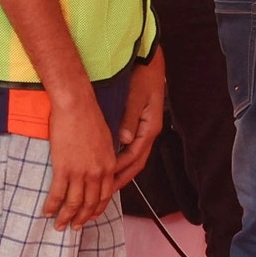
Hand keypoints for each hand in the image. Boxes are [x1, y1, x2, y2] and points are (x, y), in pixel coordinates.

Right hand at [42, 89, 117, 229]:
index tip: (90, 216)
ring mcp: (80, 172)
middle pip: (89, 204)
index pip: (104, 196)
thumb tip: (99, 169)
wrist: (76, 106)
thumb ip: (104, 158)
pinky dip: (52, 205)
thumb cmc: (89, 118)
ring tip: (59, 226)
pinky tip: (47, 212)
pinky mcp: (64, 168)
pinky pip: (58, 194)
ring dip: (66, 217)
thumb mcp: (105, 140)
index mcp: (109, 166)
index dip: (96, 209)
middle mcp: (97, 173)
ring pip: (74, 203)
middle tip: (74, 227)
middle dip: (81, 218)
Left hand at [111, 51, 166, 189]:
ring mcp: (146, 129)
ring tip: (107, 186)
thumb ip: (130, 117)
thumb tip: (125, 139)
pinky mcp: (140, 125)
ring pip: (135, 158)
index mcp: (150, 127)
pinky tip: (111, 164)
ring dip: (122, 172)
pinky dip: (122, 159)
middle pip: (137, 163)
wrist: (150, 62)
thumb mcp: (136, 95)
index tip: (107, 182)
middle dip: (121, 179)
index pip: (135, 156)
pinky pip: (132, 149)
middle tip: (105, 194)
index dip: (121, 170)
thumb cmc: (143, 77)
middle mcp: (150, 132)